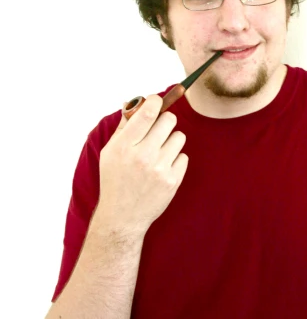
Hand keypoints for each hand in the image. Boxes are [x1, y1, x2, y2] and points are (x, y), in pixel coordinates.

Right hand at [96, 95, 188, 234]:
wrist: (123, 216)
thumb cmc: (114, 180)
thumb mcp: (109, 153)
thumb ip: (123, 127)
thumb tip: (133, 103)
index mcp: (124, 146)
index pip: (147, 113)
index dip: (155, 101)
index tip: (156, 101)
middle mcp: (143, 156)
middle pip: (169, 120)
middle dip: (165, 121)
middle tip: (159, 129)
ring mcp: (160, 169)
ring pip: (179, 137)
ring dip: (171, 141)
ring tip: (160, 152)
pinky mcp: (173, 181)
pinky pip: (184, 156)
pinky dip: (175, 160)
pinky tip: (163, 169)